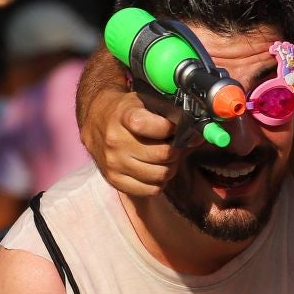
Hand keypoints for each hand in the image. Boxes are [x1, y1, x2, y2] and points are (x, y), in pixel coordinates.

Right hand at [84, 71, 178, 196]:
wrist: (94, 118)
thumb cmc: (127, 110)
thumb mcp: (145, 103)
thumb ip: (171, 116)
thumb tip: (199, 135)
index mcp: (125, 116)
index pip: (160, 128)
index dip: (173, 129)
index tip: (174, 127)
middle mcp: (116, 140)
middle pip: (164, 155)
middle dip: (176, 151)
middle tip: (174, 146)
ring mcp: (113, 162)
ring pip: (160, 174)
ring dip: (169, 168)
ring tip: (164, 158)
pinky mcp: (113, 179)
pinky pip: (150, 190)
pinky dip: (158, 182)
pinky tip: (154, 169)